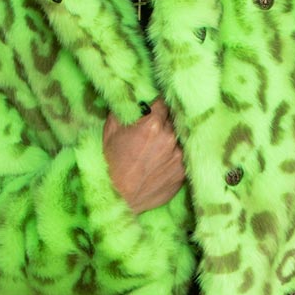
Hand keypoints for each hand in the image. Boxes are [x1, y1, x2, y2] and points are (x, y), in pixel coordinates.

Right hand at [103, 97, 185, 213]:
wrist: (118, 198)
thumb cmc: (111, 164)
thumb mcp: (110, 130)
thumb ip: (125, 109)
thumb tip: (133, 96)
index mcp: (153, 124)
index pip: (164, 103)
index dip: (158, 104)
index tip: (156, 107)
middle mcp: (170, 138)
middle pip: (174, 120)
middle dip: (166, 121)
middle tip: (156, 127)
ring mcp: (179, 157)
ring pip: (180, 139)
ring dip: (172, 139)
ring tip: (159, 147)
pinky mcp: (183, 173)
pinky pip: (184, 157)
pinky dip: (175, 156)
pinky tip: (162, 161)